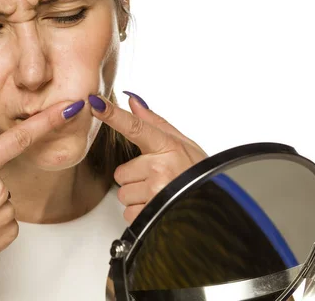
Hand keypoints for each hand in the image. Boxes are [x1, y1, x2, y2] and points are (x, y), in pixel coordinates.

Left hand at [89, 92, 207, 223]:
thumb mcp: (182, 144)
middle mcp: (160, 167)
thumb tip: (133, 100)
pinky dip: (141, 214)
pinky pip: (129, 213)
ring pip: (123, 194)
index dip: (113, 115)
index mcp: (167, 146)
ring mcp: (156, 191)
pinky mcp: (152, 214)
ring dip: (138, 197)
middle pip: (121, 173)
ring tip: (161, 194)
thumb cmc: (199, 173)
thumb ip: (154, 123)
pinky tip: (159, 208)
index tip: (96, 103)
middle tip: (158, 180)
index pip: (135, 126)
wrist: (218, 201)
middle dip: (135, 179)